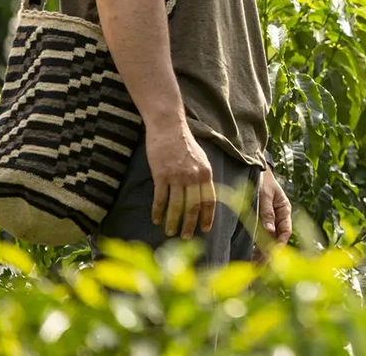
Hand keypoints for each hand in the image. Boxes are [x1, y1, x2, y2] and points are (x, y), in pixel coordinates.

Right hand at [147, 123, 215, 239]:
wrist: (168, 127)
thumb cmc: (184, 142)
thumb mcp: (201, 158)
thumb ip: (202, 176)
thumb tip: (204, 196)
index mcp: (206, 173)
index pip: (209, 200)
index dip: (207, 216)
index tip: (205, 229)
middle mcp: (193, 176)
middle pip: (193, 207)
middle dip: (190, 224)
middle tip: (186, 237)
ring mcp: (176, 176)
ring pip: (176, 206)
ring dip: (173, 222)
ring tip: (170, 233)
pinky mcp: (160, 175)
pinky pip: (160, 198)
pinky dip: (158, 211)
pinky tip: (156, 220)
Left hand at [253, 167, 291, 261]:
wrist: (255, 171)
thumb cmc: (262, 180)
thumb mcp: (265, 194)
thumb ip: (267, 211)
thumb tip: (270, 231)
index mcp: (285, 210)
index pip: (286, 231)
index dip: (280, 243)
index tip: (272, 254)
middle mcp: (280, 217)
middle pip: (278, 239)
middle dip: (271, 253)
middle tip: (261, 266)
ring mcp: (271, 220)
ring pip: (270, 240)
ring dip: (263, 252)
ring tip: (254, 265)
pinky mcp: (261, 222)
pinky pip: (262, 237)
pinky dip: (257, 246)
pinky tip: (250, 254)